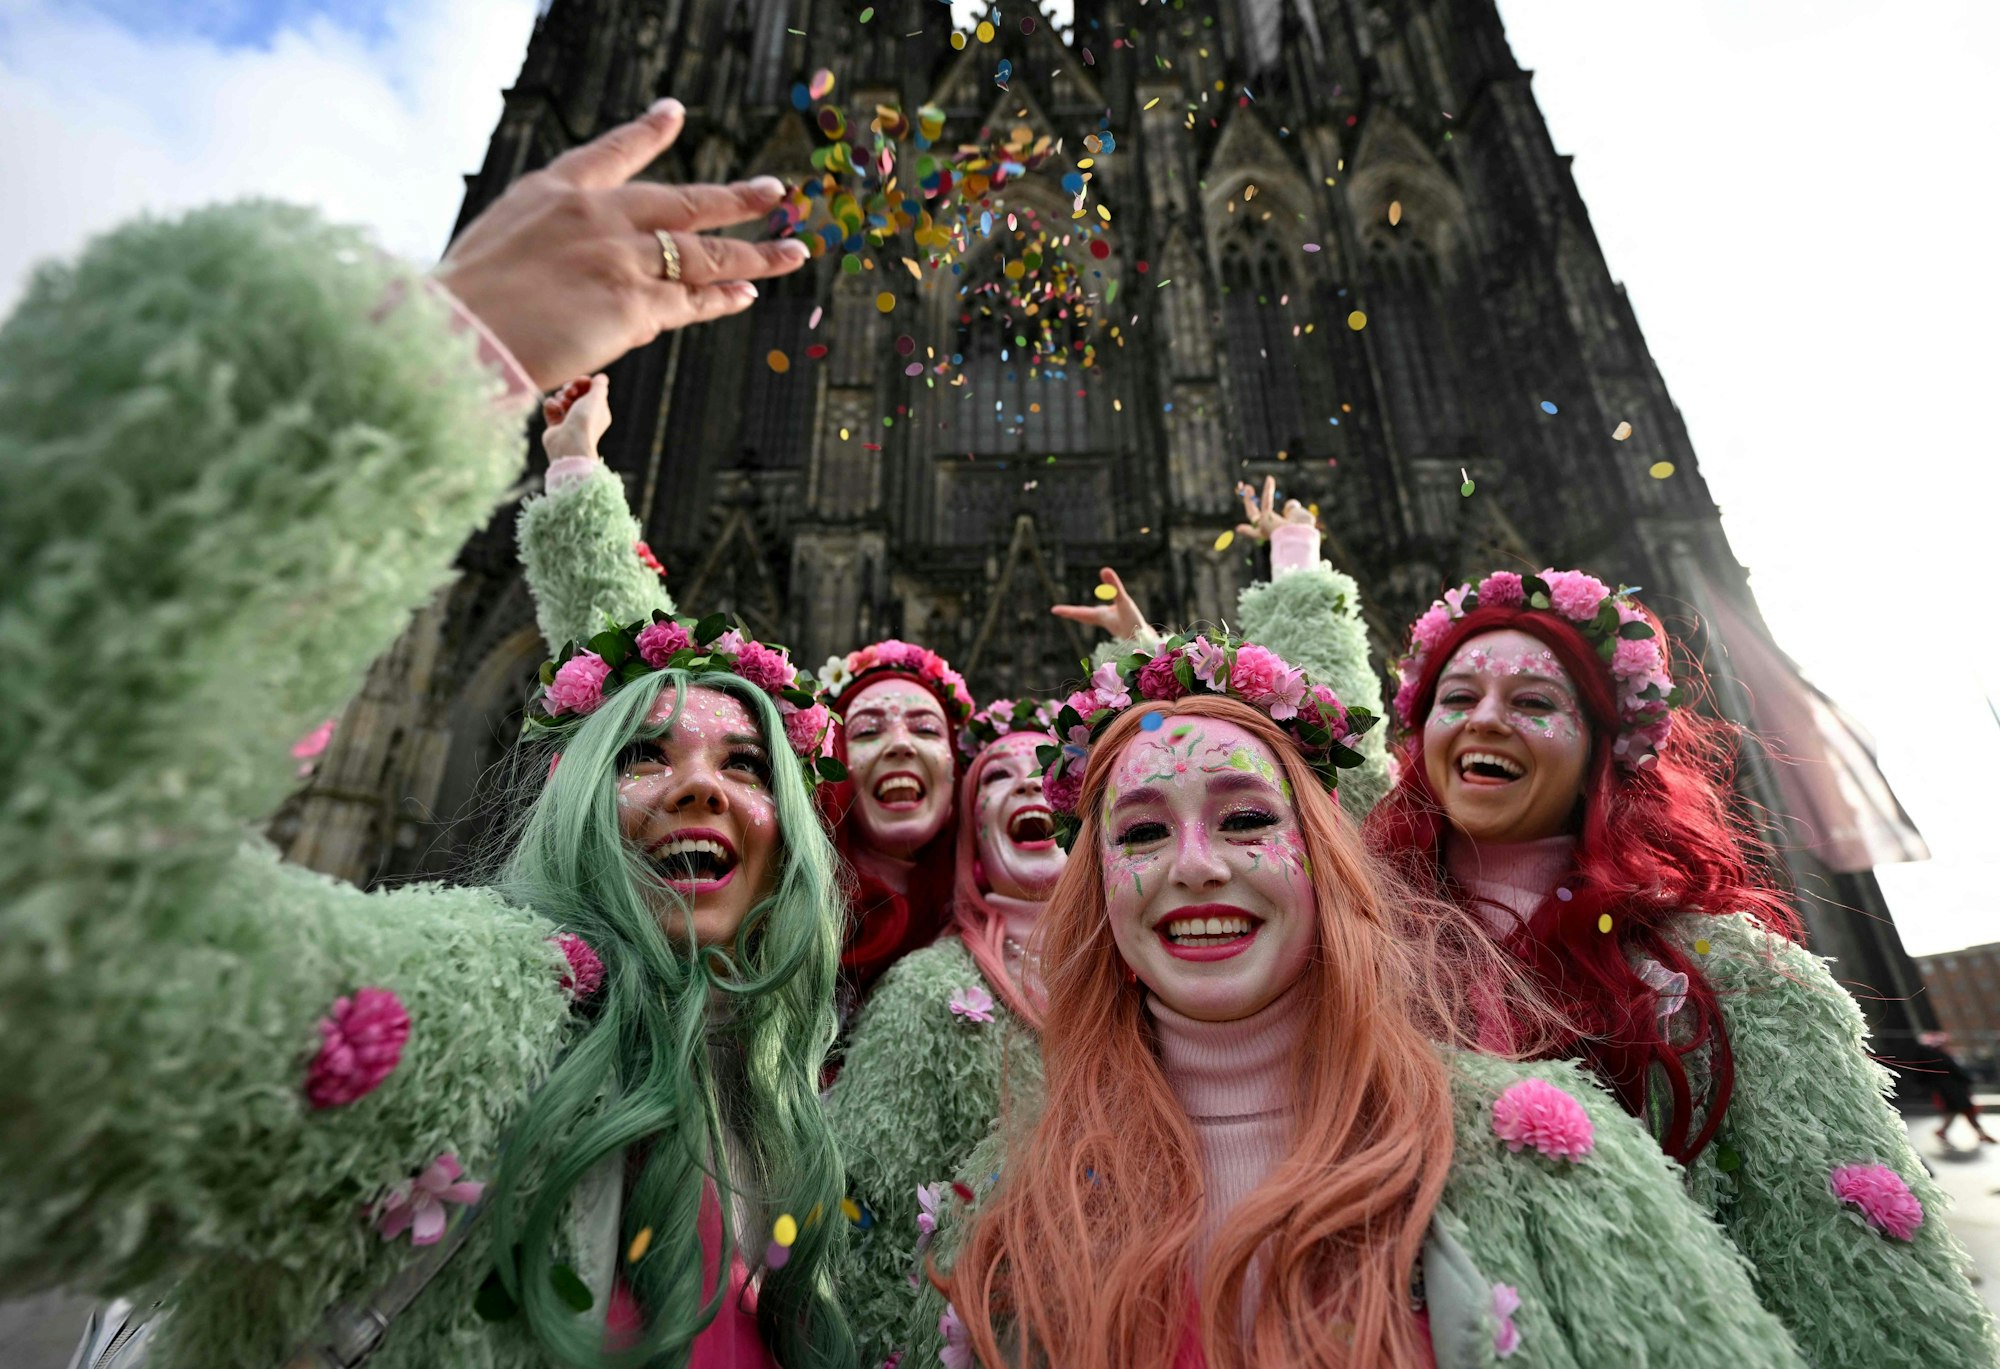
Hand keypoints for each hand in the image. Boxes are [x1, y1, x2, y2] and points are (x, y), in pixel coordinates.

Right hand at [432, 98, 810, 389]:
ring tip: (793, 253)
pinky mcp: (632, 304)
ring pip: (701, 253)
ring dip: (753, 255)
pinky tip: (746, 294)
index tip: (674, 113)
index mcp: (551, 193)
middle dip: (733, 198)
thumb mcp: (501, 252)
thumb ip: (556, 251)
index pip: (607, 154)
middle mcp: (594, 215)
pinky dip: (721, 298)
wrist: (454, 336)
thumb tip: (606, 283)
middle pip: (680, 202)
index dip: (646, 133)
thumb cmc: (462, 308)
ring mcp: (618, 258)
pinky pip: (690, 302)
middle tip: (773, 192)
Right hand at [542, 374, 611, 459]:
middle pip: (575, 392)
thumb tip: (601, 378)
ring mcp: (569, 420)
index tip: (579, 381)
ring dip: (561, 397)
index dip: (583, 382)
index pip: (590, 389)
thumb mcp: (596, 398)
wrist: (569, 443)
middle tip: (570, 392)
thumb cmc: (586, 420)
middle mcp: (585, 415)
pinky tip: (555, 408)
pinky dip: (551, 405)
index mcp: (598, 410)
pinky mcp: (555, 425)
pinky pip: (551, 407)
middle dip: (570, 388)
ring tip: (563, 404)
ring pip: (562, 399)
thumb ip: (599, 385)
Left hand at [1051, 567, 1149, 640]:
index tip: (1053, 610)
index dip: (1067, 611)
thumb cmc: (1134, 625)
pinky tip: (1108, 613)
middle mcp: (1105, 621)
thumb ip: (1114, 586)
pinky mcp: (1123, 625)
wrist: (1148, 645)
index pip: (1080, 613)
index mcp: (1101, 617)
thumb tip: (1104, 570)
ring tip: (1078, 613)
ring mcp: (1114, 624)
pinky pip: (1108, 618)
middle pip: (1085, 616)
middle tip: (1060, 611)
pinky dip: (1103, 614)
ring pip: (1096, 618)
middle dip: (1073, 613)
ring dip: (1086, 615)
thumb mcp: (1124, 602)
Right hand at [1234, 476, 1314, 540]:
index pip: (1266, 531)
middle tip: (1246, 492)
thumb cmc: (1303, 532)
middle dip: (1248, 505)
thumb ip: (1294, 510)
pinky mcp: (1265, 518)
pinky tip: (1270, 478)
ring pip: (1256, 509)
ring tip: (1253, 485)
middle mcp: (1267, 531)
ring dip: (1250, 498)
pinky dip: (1268, 490)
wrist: (1300, 539)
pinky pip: (1266, 501)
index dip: (1251, 530)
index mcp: (1277, 534)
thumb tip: (1288, 505)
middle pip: (1253, 517)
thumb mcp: (1301, 518)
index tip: (1239, 528)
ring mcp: (1265, 525)